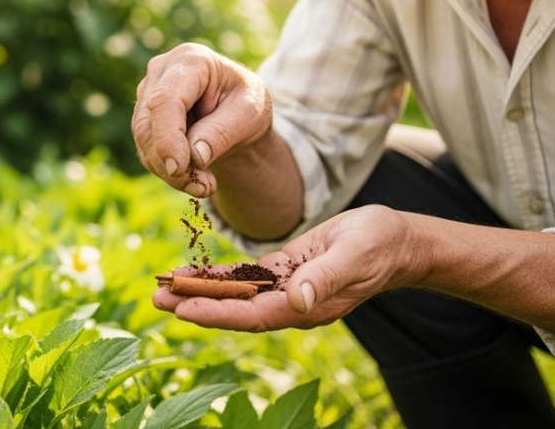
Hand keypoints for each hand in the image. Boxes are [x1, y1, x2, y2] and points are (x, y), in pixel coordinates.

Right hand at [132, 43, 273, 196]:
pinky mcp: (144, 115)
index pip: (166, 99)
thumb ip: (222, 132)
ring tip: (205, 186)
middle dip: (169, 161)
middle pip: (147, 122)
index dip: (167, 137)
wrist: (238, 113)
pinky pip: (145, 149)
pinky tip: (194, 179)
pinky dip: (166, 170)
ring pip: (142, 139)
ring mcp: (148, 91)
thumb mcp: (250, 115)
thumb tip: (194, 157)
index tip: (180, 169)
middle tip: (202, 188)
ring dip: (169, 171)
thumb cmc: (247, 105)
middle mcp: (162, 70)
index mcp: (191, 60)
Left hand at [153, 205, 427, 331]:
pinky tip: (193, 272)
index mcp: (307, 306)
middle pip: (235, 309)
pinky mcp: (285, 272)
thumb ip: (325, 277)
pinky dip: (219, 277)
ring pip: (236, 295)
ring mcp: (287, 290)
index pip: (253, 315)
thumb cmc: (380, 245)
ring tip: (162, 287)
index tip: (184, 309)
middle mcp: (292, 303)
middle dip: (196, 304)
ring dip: (200, 291)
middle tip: (155, 299)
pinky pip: (246, 278)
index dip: (217, 312)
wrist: (399, 240)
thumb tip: (297, 299)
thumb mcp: (354, 254)